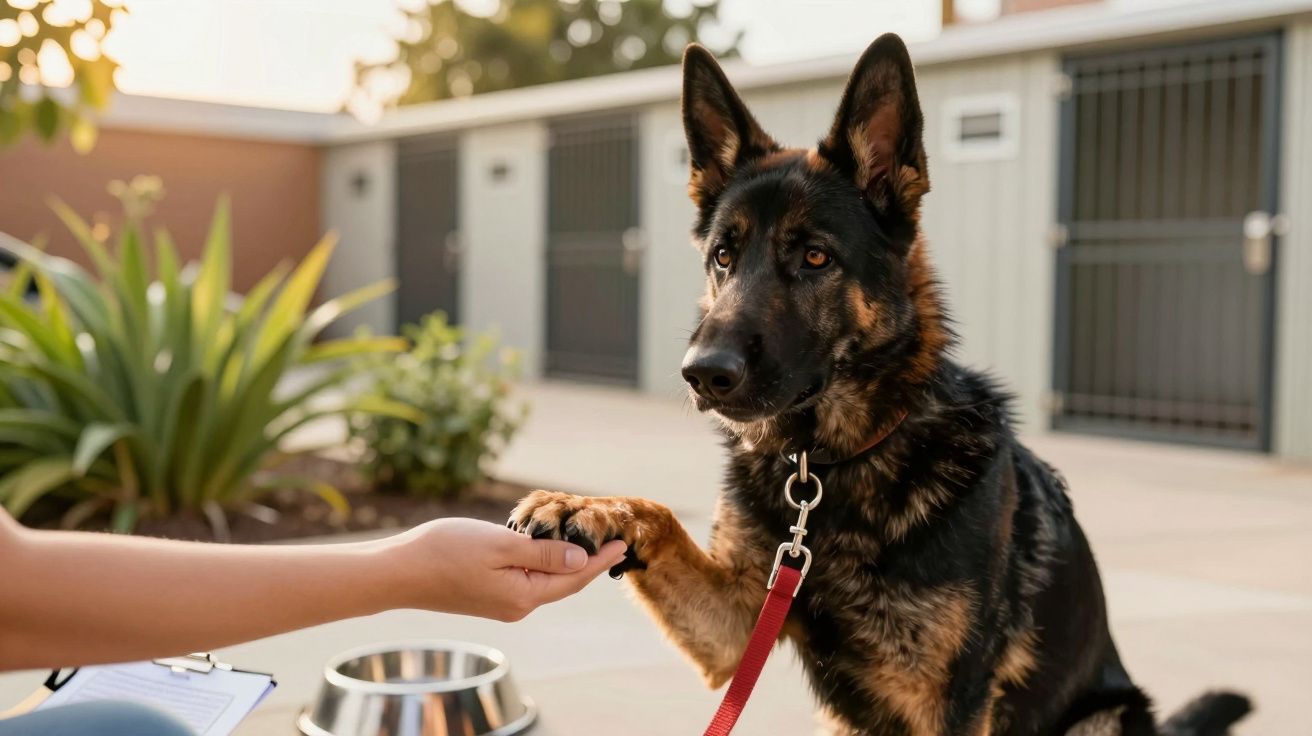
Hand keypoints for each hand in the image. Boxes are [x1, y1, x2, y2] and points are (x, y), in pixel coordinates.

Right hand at [384, 517, 627, 621]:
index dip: (600, 559)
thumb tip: (580, 561)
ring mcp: (502, 604)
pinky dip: (544, 565)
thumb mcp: (501, 545)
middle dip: (590, 563)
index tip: (623, 541)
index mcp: (524, 596)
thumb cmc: (445, 552)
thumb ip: (543, 554)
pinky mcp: (488, 596)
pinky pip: (528, 580)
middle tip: (613, 540)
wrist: (398, 571)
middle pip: (564, 583)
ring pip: (546, 582)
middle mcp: (517, 607)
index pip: (574, 578)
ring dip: (567, 563)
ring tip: (589, 542)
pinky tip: (549, 550)